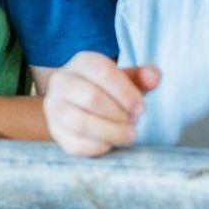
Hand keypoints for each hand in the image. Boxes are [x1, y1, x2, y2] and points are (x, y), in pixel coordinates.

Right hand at [44, 53, 160, 156]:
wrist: (79, 106)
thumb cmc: (108, 91)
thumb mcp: (126, 80)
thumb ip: (142, 77)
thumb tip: (154, 76)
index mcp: (81, 63)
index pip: (102, 70)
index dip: (126, 91)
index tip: (141, 108)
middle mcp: (61, 81)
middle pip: (91, 97)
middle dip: (119, 114)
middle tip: (134, 122)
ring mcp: (54, 107)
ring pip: (80, 122)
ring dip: (111, 132)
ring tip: (129, 135)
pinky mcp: (56, 131)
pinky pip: (76, 143)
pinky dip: (100, 146)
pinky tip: (112, 144)